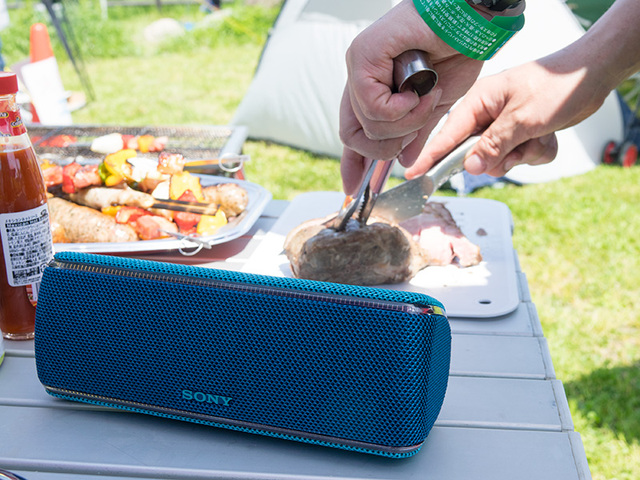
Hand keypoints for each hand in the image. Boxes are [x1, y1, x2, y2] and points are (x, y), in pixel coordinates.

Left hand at [339, 0, 482, 192]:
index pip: (352, 133)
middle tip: (413, 132)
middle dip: (385, 147)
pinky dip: (401, 108)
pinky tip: (419, 90)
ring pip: (367, 124)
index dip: (351, 164)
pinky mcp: (362, 55)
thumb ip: (416, 135)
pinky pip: (372, 105)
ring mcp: (358, 65)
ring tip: (427, 97)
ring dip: (405, 122)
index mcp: (374, 90)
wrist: (471, 22)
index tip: (353, 189)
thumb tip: (406, 163)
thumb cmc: (456, 53)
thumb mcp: (435, 106)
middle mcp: (360, 79)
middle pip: (352, 135)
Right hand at [406, 41, 618, 178]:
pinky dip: (536, 151)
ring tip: (540, 135)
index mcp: (479, 101)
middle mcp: (489, 113)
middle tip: (518, 148)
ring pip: (501, 158)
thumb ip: (493, 145)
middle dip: (500, 157)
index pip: (448, 134)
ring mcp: (505, 124)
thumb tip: (471, 167)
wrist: (593, 74)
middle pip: (476, 153)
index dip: (430, 156)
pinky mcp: (521, 132)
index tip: (414, 174)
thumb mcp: (522, 119)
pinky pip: (521, 155)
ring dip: (523, 153)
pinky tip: (548, 135)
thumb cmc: (557, 86)